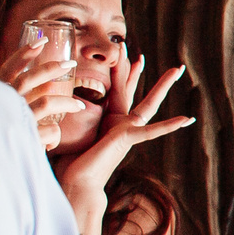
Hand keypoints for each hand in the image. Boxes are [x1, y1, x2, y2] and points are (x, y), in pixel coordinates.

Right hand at [0, 40, 86, 150]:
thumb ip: (11, 103)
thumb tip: (33, 89)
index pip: (7, 70)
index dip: (23, 54)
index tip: (40, 41)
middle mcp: (1, 105)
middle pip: (27, 79)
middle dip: (50, 69)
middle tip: (70, 64)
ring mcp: (13, 121)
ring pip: (46, 103)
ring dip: (67, 103)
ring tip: (80, 107)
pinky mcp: (24, 140)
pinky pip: (50, 132)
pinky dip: (55, 136)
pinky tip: (56, 141)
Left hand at [56, 55, 192, 227]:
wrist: (75, 183)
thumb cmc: (68, 163)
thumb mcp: (67, 132)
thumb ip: (66, 118)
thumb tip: (45, 104)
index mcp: (106, 120)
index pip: (114, 89)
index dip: (118, 71)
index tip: (121, 54)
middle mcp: (119, 123)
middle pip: (130, 89)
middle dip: (135, 70)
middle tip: (143, 51)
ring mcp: (127, 130)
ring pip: (147, 102)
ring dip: (161, 85)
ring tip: (177, 69)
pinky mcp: (128, 139)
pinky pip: (151, 130)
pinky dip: (169, 125)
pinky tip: (188, 119)